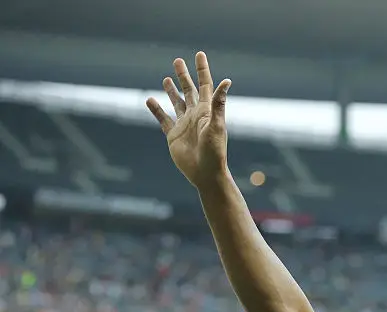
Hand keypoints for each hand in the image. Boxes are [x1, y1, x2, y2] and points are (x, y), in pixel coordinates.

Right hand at [146, 52, 231, 187]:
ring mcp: (184, 124)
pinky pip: (163, 119)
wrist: (205, 173)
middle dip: (184, 75)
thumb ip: (219, 103)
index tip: (199, 54)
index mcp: (207, 111)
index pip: (205, 85)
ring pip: (176, 102)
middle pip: (189, 90)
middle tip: (177, 60)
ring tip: (166, 79)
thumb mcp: (216, 125)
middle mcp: (195, 115)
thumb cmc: (214, 151)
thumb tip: (227, 81)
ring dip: (171, 91)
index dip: (202, 69)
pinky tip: (150, 100)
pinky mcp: (173, 135)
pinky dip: (156, 109)